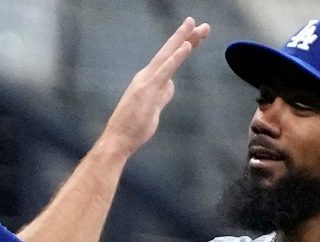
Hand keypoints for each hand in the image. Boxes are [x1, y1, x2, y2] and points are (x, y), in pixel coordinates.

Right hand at [97, 18, 208, 154]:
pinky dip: (176, 57)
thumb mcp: (153, 110)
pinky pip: (166, 69)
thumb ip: (162, 96)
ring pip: (168, 55)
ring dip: (182, 39)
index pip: (169, 60)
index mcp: (148, 80)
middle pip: (169, 52)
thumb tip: (170, 86)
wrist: (118, 139)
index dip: (182, 46)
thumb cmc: (133, 127)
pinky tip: (186, 46)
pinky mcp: (149, 89)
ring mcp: (147, 81)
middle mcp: (146, 75)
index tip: (195, 36)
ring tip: (196, 26)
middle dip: (185, 36)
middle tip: (202, 24)